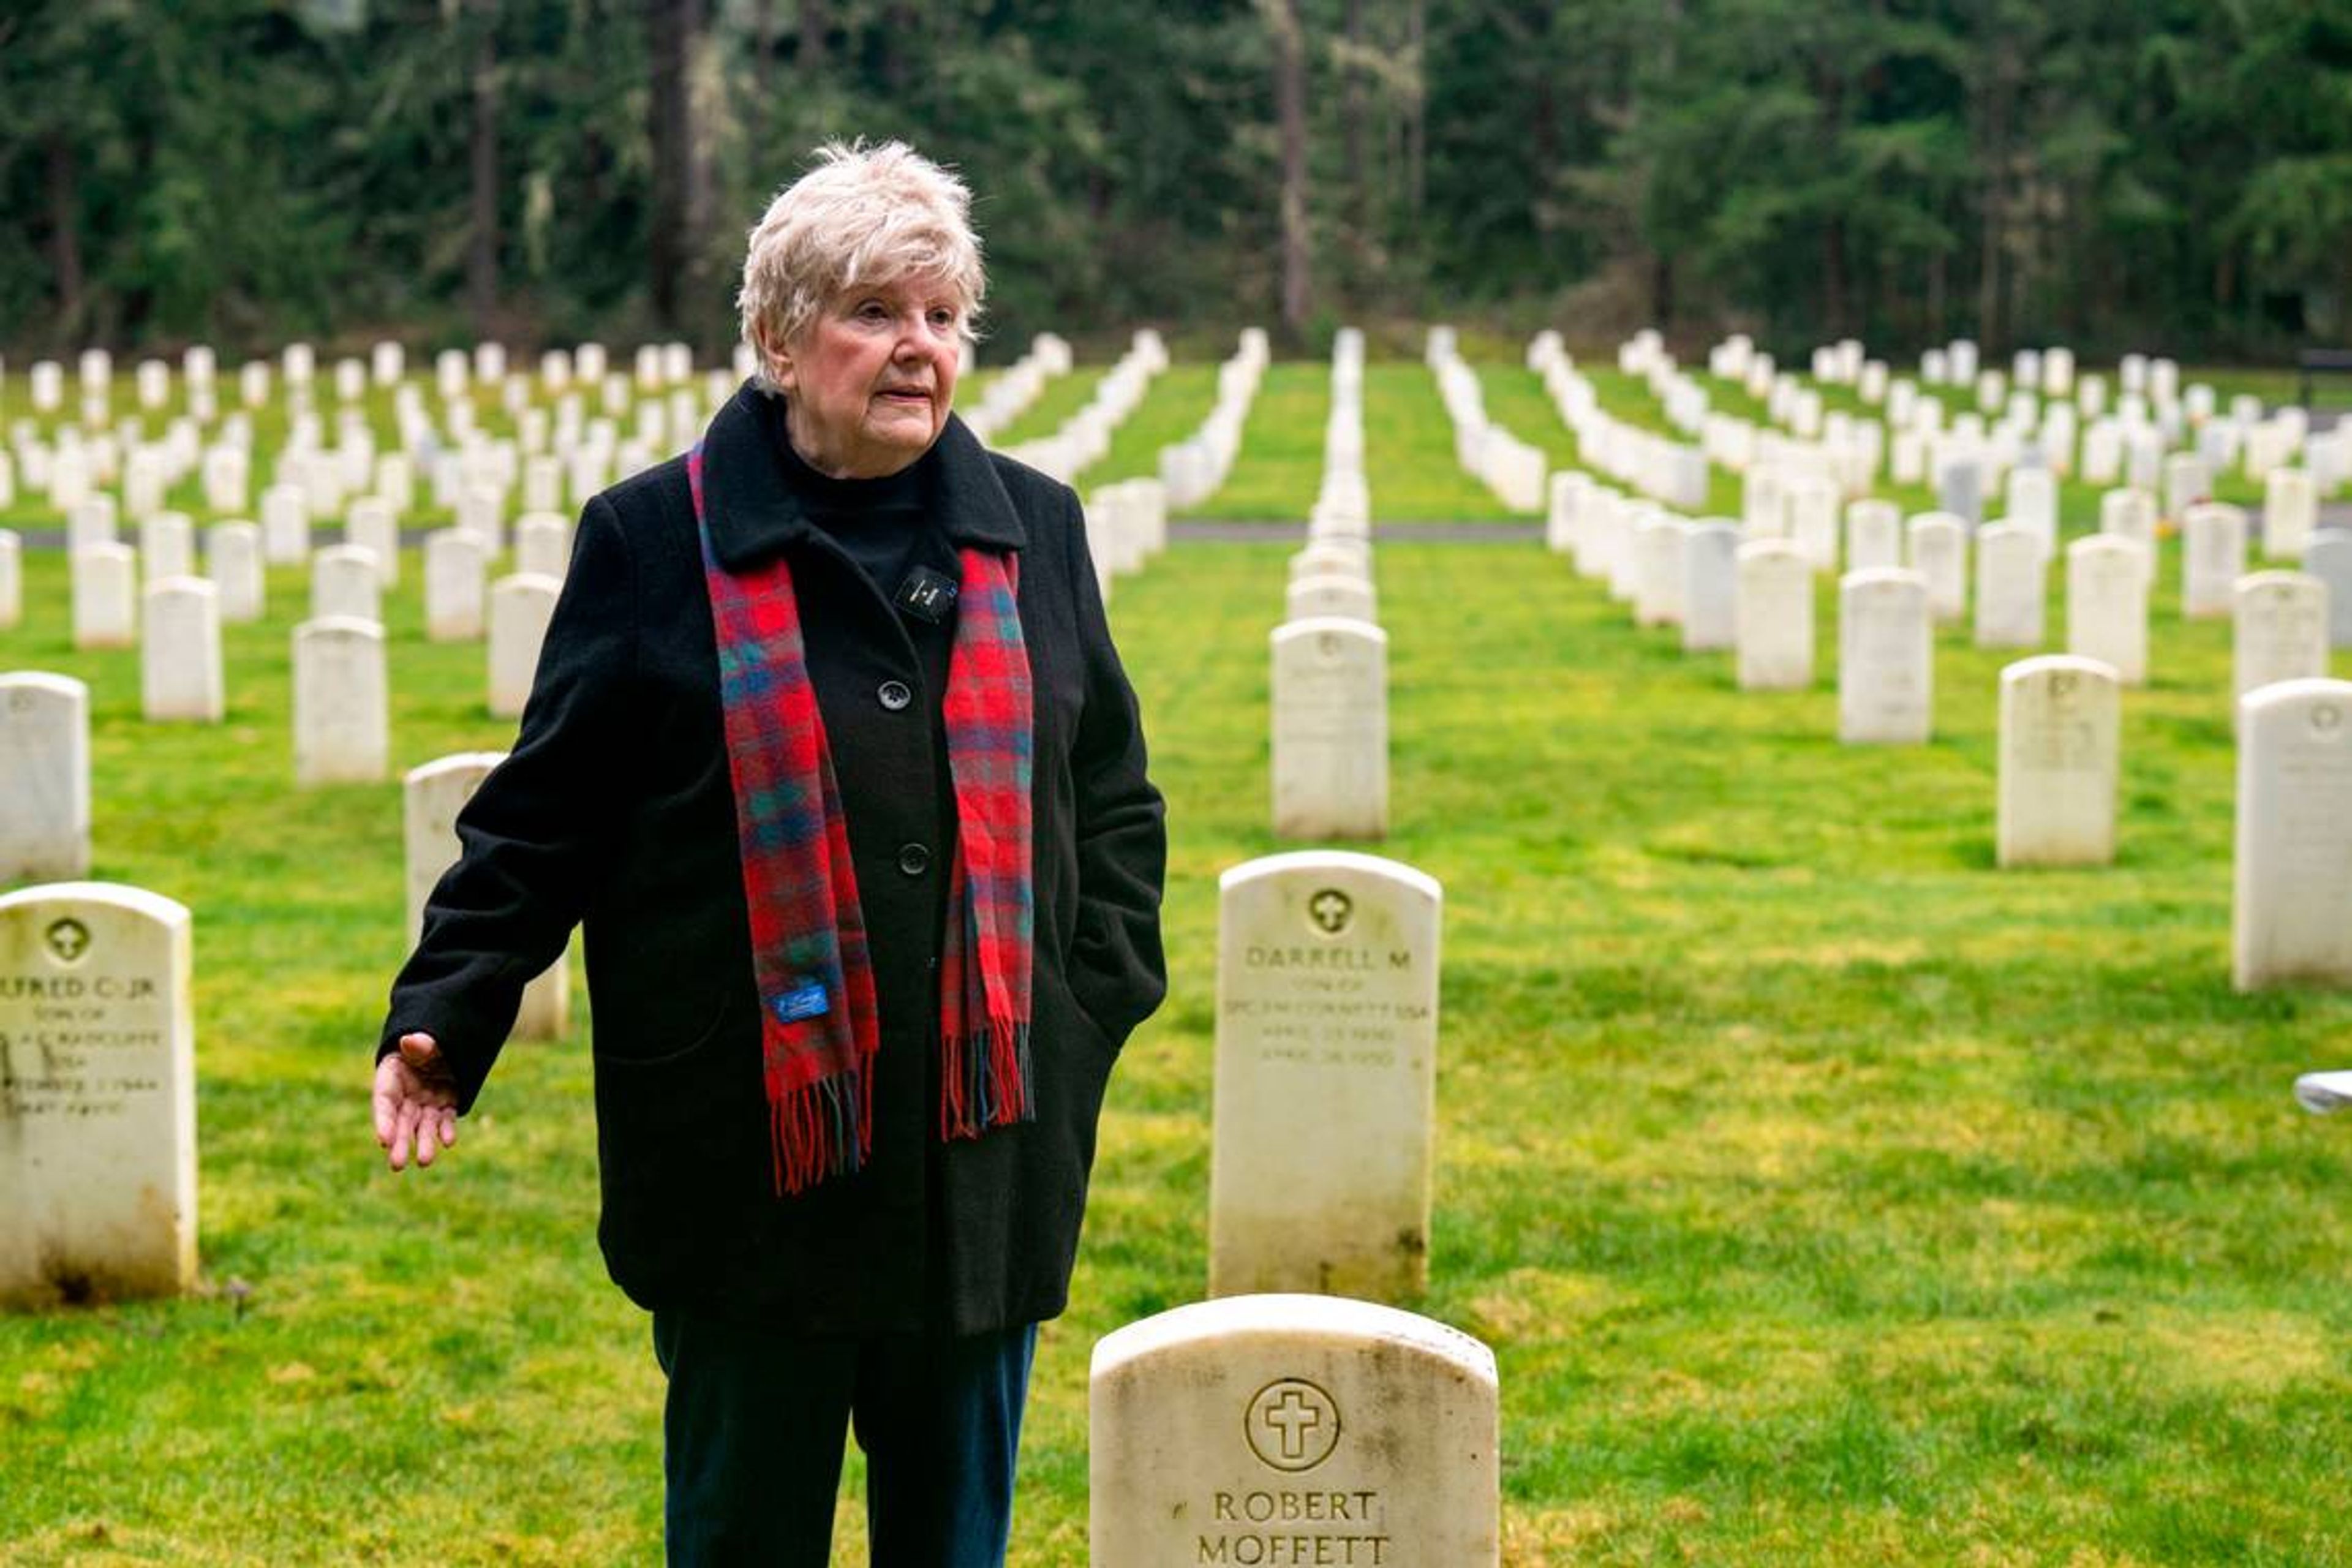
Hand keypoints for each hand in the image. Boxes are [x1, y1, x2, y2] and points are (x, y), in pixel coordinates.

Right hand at [373, 1033, 458, 1171]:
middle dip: (399, 1142)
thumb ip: (420, 1045)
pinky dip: (446, 1130)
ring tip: (424, 1161)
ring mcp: (425, 1101)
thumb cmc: (427, 1041)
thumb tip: (409, 1042)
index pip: (384, 1102)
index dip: (383, 1121)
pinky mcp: (445, 1104)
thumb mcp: (425, 1041)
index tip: (383, 1140)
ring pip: (422, 1126)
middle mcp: (405, 1095)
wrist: (444, 1044)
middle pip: (400, 1122)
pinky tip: (448, 1142)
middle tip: (397, 1165)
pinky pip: (445, 1120)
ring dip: (423, 1143)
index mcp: (391, 1077)